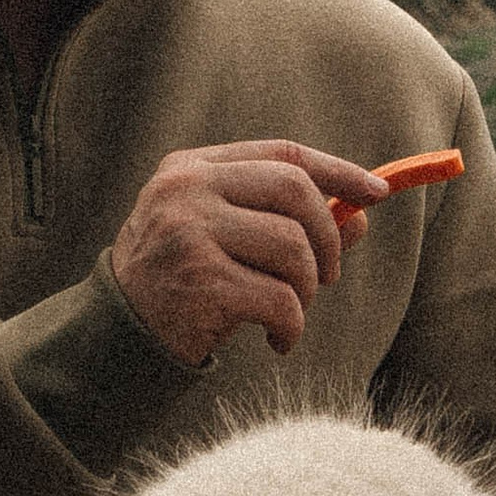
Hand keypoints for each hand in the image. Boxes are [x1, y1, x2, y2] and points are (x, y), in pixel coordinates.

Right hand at [111, 140, 390, 365]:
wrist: (118, 336)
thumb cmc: (180, 283)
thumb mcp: (228, 240)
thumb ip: (286, 223)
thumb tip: (362, 216)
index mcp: (192, 167)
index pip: (283, 154)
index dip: (338, 171)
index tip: (378, 191)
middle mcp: (186, 189)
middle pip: (294, 189)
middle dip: (327, 236)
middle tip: (326, 276)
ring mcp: (189, 231)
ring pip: (293, 247)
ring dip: (307, 289)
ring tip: (291, 314)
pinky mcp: (200, 280)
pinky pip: (280, 300)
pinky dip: (293, 326)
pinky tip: (277, 341)